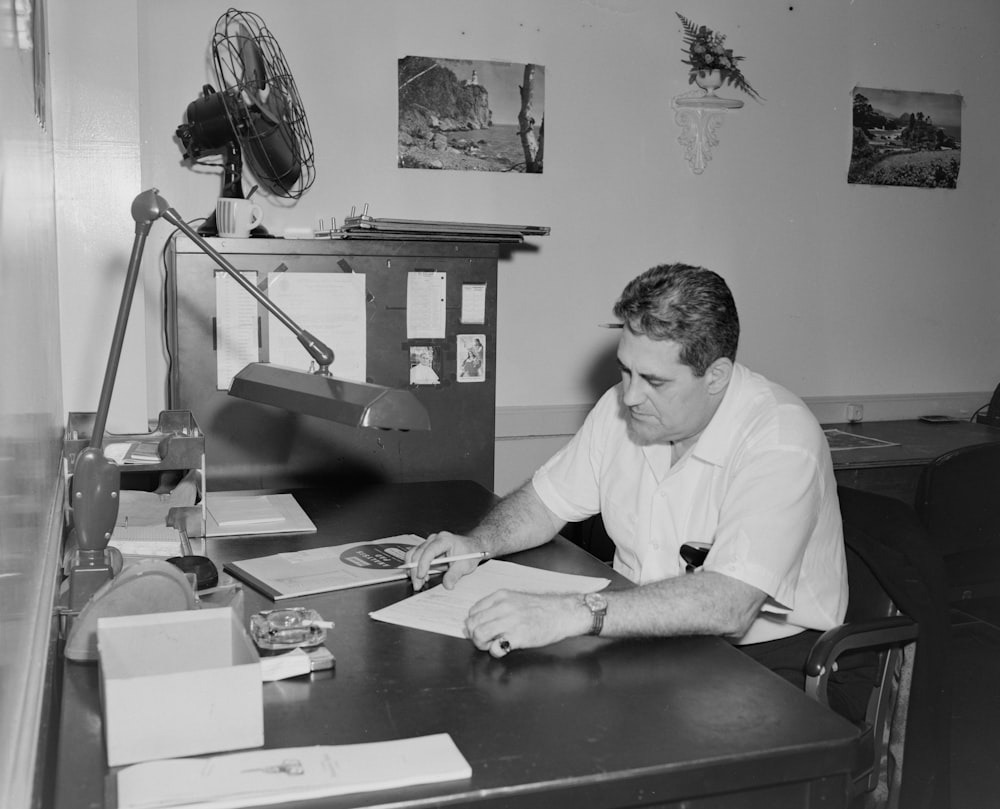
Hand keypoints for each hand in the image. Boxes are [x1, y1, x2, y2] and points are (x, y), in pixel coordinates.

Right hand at [405, 531, 483, 591]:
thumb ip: (454, 575)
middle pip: (418, 553)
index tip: (421, 576)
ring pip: (414, 554)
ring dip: (413, 569)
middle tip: (417, 584)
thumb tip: (447, 585)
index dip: (423, 564)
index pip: (429, 550)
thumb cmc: (469, 552)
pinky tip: (421, 576)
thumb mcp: (465, 565)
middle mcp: (435, 539)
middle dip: (415, 570)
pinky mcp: (427, 549)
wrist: (472, 547)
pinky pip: (416, 556)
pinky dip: (415, 567)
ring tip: (418, 582)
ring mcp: (430, 543)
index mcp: (445, 540)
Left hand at [465, 590, 589, 656]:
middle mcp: (503, 607)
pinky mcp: (519, 637)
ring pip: (479, 635)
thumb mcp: (515, 599)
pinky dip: (495, 652)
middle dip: (476, 636)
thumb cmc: (541, 608)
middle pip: (472, 624)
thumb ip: (497, 607)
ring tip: (494, 645)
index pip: (472, 612)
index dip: (474, 624)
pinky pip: (495, 648)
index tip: (483, 629)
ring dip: (483, 644)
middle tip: (487, 640)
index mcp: (500, 596)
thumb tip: (479, 621)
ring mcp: (510, 621)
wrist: (562, 613)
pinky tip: (504, 649)